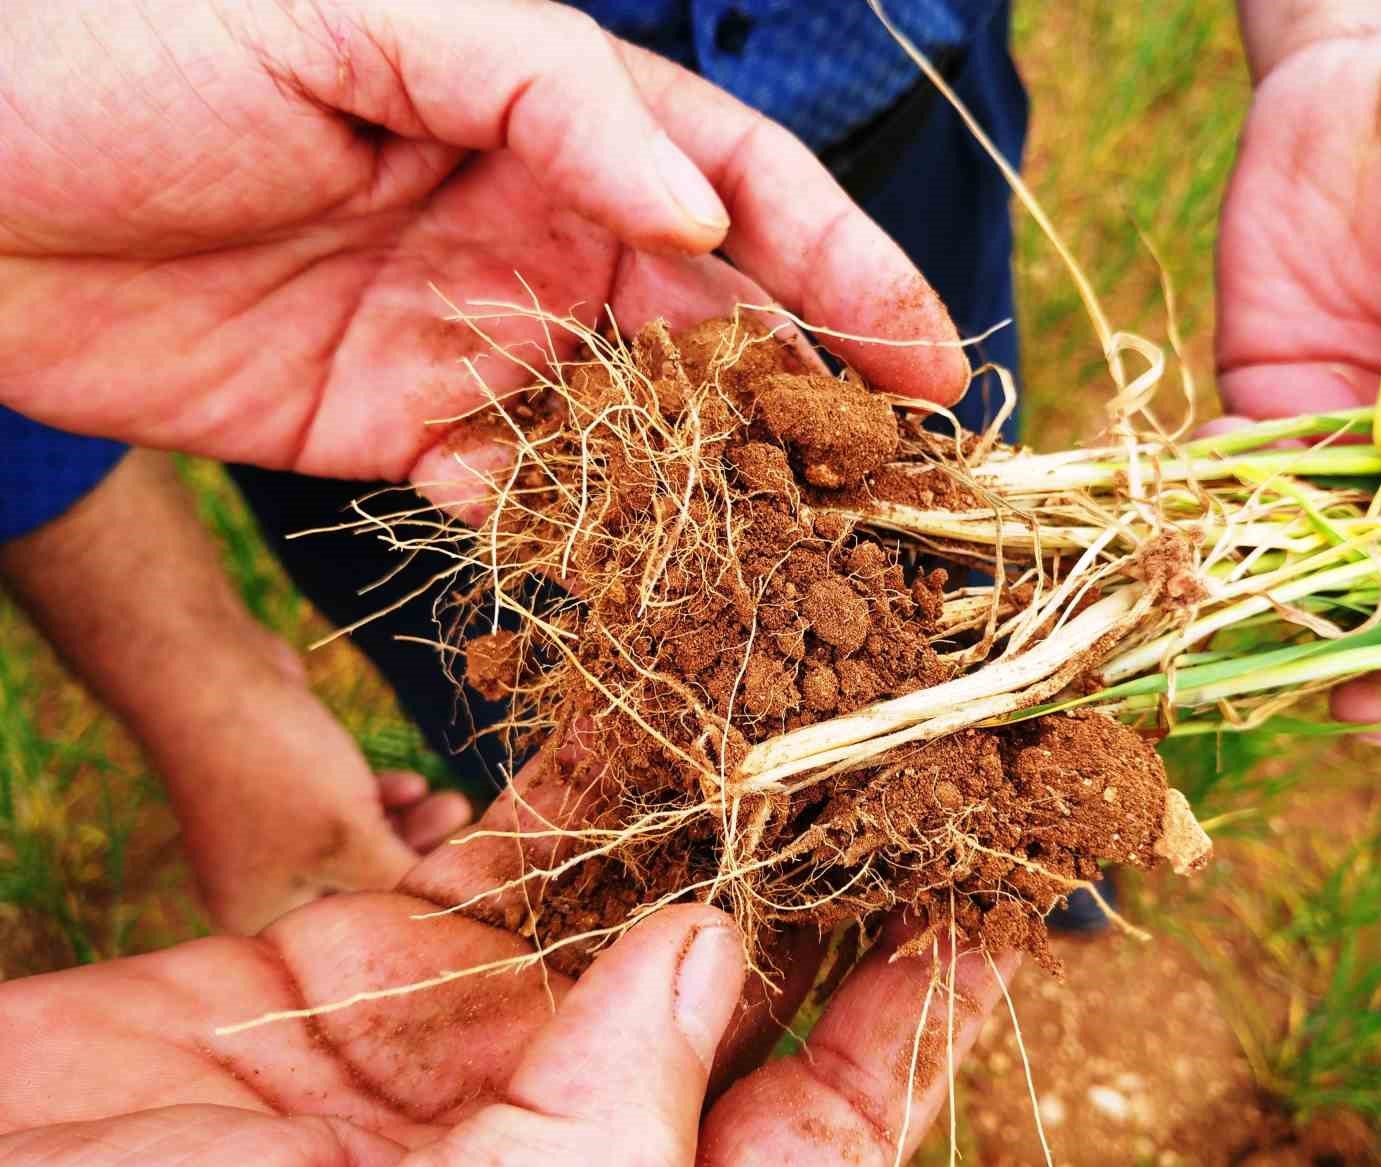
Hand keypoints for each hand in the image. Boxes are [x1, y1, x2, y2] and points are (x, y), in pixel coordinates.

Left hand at [0, 0, 965, 488]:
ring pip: (633, 418)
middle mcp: (531, 226)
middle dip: (812, 398)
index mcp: (544, 114)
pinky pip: (516, 490)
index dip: (846, 273)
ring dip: (717, 482)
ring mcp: (471, 335)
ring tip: (803, 557)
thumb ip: (549, 95)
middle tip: (899, 490)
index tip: (932, 366)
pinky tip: (631, 576)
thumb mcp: (354, 12)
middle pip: (713, 323)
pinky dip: (576, 532)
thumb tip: (704, 221)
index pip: (738, 193)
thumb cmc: (128, 41)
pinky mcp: (395, 429)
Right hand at [0, 449, 471, 933]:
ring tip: (452, 802)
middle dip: (417, 856)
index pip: (353, 932)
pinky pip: (339, 808)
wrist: (210, 676)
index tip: (465, 887)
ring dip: (406, 823)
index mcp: (260, 916)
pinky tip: (408, 783)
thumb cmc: (279, 770)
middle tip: (466, 829)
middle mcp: (256, 883)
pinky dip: (375, 798)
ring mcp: (264, 834)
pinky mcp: (277, 790)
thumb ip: (400, 880)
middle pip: (358, 886)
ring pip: (355, 842)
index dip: (411, 909)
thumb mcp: (354, 840)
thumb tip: (450, 905)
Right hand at [0, 766, 1014, 1166]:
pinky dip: (583, 764)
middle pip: (752, 994)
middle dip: (842, 870)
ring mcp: (482, 1048)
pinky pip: (514, 847)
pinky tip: (660, 674)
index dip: (925, 1013)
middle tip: (932, 742)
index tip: (1013, 893)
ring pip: (641, 895)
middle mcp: (579, 1144)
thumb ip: (611, 1128)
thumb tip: (713, 952)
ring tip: (819, 676)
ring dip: (725, 794)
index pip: (827, 1131)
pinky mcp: (380, 962)